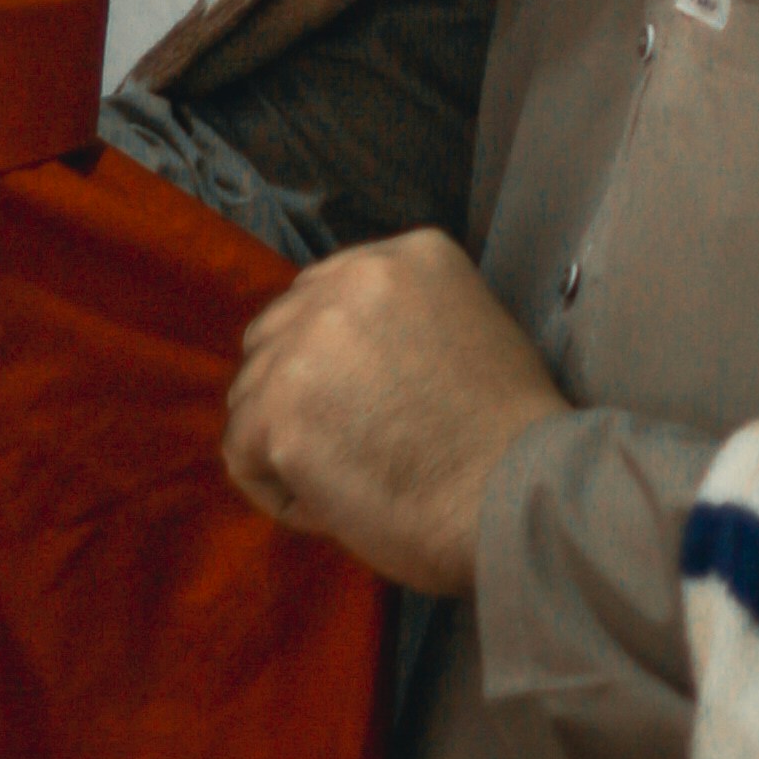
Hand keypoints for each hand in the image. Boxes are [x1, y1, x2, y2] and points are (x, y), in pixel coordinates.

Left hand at [223, 229, 565, 595]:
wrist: (515, 494)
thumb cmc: (507, 436)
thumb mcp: (466, 330)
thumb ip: (400, 322)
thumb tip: (343, 357)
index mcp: (407, 254)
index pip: (324, 295)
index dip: (335, 361)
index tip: (369, 405)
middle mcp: (350, 278)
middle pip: (276, 333)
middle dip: (298, 390)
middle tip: (353, 444)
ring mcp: (309, 340)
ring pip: (251, 392)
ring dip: (287, 440)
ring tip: (353, 477)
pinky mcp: (279, 408)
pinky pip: (242, 452)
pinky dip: (278, 489)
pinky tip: (335, 503)